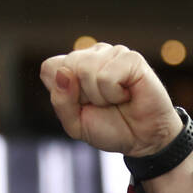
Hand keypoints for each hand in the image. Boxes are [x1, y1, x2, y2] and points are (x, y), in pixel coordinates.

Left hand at [40, 42, 183, 156]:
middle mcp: (92, 55)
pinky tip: (127, 95)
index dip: (62, 93)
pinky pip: (106, 76)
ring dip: (99, 97)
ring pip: (85, 70)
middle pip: (66, 68)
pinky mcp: (131, 58)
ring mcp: (112, 53)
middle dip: (81, 96)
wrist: (143, 139)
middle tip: (101, 104)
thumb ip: (60, 101)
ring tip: (115, 100)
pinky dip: (114, 94)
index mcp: (74, 66)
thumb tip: (64, 73)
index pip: (50, 68)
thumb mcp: (74, 124)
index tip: (81, 105)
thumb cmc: (110, 128)